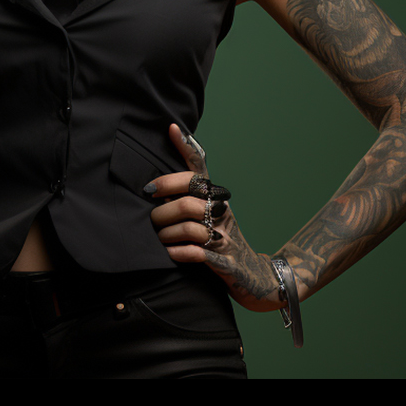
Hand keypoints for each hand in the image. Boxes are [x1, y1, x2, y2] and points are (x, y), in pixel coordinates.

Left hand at [147, 122, 282, 311]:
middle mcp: (221, 212)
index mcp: (215, 197)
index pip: (199, 168)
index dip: (185, 147)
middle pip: (187, 201)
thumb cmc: (220, 242)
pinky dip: (181, 253)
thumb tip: (153, 186)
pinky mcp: (226, 262)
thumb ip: (185, 199)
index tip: (170, 130)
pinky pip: (199, 253)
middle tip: (151, 221)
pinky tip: (171, 254)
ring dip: (167, 235)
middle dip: (162, 211)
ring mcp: (225, 237)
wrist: (254, 275)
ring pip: (190, 227)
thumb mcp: (207, 216)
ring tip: (159, 241)